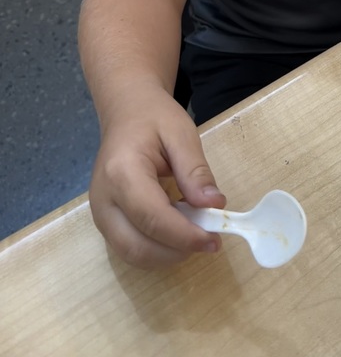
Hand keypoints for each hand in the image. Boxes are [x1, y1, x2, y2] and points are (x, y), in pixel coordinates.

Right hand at [88, 85, 226, 268]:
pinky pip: (130, 247)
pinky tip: (179, 230)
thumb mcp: (181, 133)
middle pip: (137, 246)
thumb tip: (214, 206)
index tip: (214, 239)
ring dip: (168, 254)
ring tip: (197, 234)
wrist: (126, 112)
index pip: (152, 218)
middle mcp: (104, 200)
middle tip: (210, 241)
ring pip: (132, 254)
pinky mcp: (105, 221)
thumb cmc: (154, 118)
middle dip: (177, 252)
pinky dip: (157, 248)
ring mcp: (100, 214)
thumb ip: (196, 171)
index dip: (184, 235)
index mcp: (121, 173)